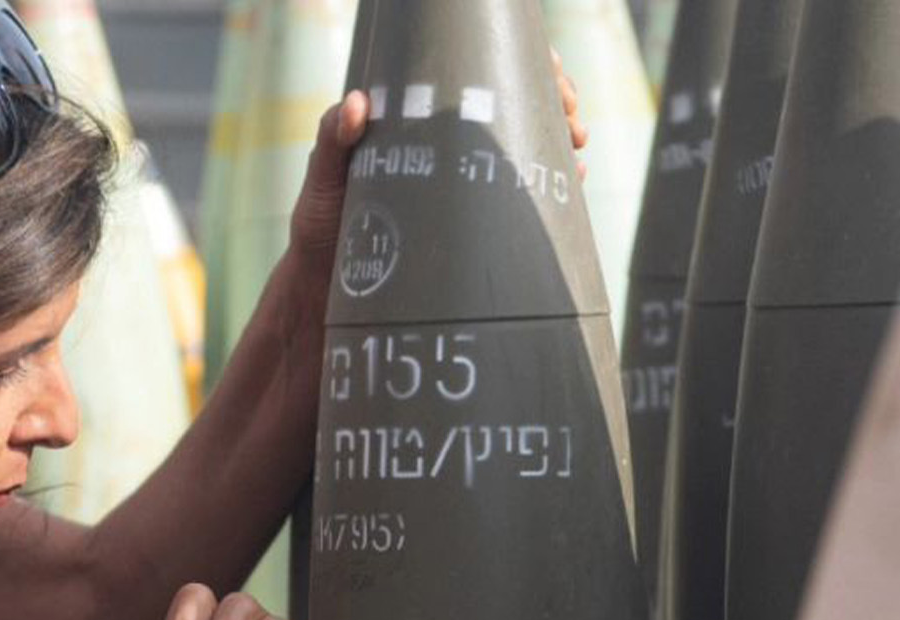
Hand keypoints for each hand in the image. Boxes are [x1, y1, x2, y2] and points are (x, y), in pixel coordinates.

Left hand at [287, 54, 590, 263]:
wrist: (329, 281)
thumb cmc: (323, 221)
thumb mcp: (324, 176)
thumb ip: (334, 139)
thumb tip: (357, 104)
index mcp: (415, 112)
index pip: (474, 65)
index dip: (520, 58)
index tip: (548, 73)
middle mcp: (444, 136)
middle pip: (514, 95)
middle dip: (554, 96)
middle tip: (572, 117)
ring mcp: (462, 172)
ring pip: (526, 136)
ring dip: (560, 132)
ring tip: (577, 144)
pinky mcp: (473, 211)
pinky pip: (523, 184)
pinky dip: (555, 176)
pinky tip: (574, 178)